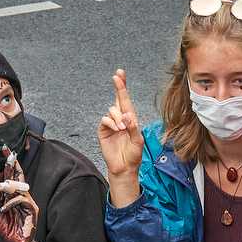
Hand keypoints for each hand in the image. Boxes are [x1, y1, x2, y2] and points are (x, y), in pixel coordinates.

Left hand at [0, 149, 39, 241]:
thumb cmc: (7, 229)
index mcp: (14, 195)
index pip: (13, 176)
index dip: (10, 163)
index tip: (5, 149)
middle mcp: (23, 196)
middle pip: (19, 177)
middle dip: (13, 164)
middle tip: (8, 153)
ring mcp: (28, 202)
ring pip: (19, 187)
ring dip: (5, 187)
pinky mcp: (31, 210)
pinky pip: (21, 200)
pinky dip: (10, 203)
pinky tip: (3, 209)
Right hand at [98, 69, 145, 196]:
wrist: (124, 167)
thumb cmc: (133, 155)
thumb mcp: (138, 140)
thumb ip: (133, 127)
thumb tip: (127, 115)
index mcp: (130, 119)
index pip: (126, 100)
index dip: (123, 86)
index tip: (119, 74)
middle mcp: (120, 119)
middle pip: (117, 99)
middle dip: (118, 86)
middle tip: (116, 77)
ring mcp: (111, 124)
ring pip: (112, 110)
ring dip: (118, 116)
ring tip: (123, 128)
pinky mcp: (103, 131)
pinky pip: (105, 120)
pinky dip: (111, 122)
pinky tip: (117, 129)